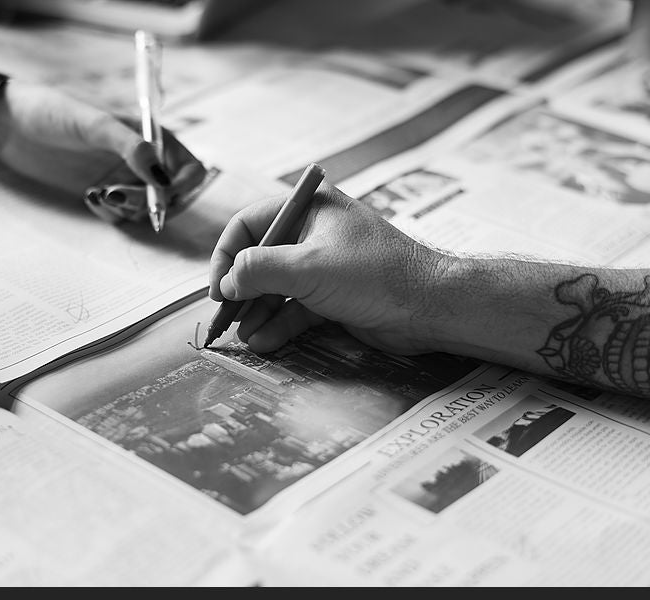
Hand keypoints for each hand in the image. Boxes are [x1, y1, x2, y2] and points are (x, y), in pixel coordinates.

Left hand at [0, 80, 206, 221]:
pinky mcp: (105, 194)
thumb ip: (131, 147)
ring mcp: (125, 179)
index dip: (182, 185)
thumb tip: (162, 176)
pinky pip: (121, 216)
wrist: (9, 125)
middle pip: (170, 196)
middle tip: (117, 196)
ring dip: (128, 209)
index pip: (189, 168)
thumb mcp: (93, 124)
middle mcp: (144, 160)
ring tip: (98, 194)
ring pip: (145, 211)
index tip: (163, 195)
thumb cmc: (52, 111)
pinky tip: (89, 196)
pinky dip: (109, 213)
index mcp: (152, 136)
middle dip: (150, 203)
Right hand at [208, 185, 451, 352]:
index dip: (227, 256)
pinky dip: (279, 324)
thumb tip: (226, 282)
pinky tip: (264, 342)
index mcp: (309, 208)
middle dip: (241, 291)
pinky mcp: (333, 295)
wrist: (431, 308)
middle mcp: (314, 232)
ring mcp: (324, 266)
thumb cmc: (375, 275)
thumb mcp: (308, 268)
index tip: (218, 289)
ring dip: (258, 312)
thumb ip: (260, 271)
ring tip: (243, 336)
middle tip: (224, 318)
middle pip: (260, 259)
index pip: (249, 224)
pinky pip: (296, 308)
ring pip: (276, 288)